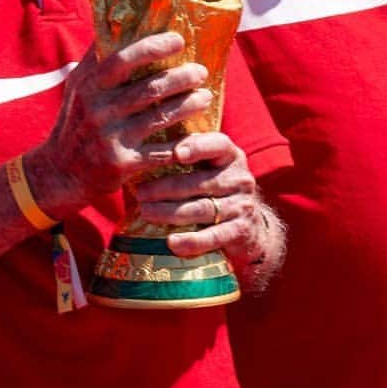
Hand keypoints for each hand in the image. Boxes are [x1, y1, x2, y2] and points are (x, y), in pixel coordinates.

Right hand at [25, 32, 212, 219]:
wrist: (61, 171)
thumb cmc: (77, 120)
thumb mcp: (77, 86)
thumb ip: (97, 59)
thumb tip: (118, 21)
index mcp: (88, 85)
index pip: (122, 59)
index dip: (153, 47)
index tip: (179, 40)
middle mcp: (97, 109)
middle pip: (149, 88)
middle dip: (181, 78)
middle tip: (201, 71)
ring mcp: (110, 138)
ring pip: (160, 117)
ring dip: (189, 105)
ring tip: (205, 97)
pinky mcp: (122, 164)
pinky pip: (162, 151)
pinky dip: (185, 143)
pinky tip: (200, 135)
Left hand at [135, 131, 269, 268]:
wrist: (249, 226)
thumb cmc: (213, 187)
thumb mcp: (207, 166)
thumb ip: (184, 153)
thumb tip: (138, 147)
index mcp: (230, 155)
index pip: (218, 144)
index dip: (198, 147)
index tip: (176, 153)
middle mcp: (240, 178)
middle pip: (199, 182)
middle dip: (166, 188)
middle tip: (139, 193)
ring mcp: (242, 206)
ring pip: (202, 209)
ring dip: (171, 212)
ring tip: (146, 213)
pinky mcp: (241, 232)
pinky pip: (214, 236)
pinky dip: (192, 241)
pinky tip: (172, 243)